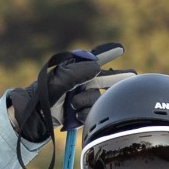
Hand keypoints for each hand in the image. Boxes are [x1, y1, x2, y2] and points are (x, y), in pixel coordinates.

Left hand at [3, 42, 125, 146]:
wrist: (36, 119)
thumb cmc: (43, 96)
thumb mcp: (58, 81)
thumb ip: (77, 73)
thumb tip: (97, 67)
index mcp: (76, 71)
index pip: (95, 59)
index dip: (108, 53)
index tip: (119, 48)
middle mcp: (82, 82)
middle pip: (106, 78)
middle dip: (118, 77)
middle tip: (132, 74)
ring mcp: (84, 97)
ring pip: (98, 98)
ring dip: (87, 101)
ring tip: (72, 104)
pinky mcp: (84, 112)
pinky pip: (94, 111)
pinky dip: (86, 113)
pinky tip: (76, 114)